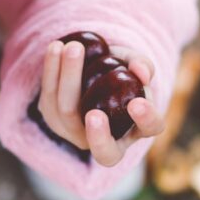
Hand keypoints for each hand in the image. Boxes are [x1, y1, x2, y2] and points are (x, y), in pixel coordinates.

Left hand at [38, 40, 163, 166]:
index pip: (149, 129)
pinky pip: (50, 98)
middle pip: (104, 152)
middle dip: (98, 136)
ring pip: (68, 114)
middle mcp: (110, 140)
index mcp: (138, 127)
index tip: (137, 103)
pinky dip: (52, 69)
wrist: (91, 70)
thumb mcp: (133, 63)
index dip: (145, 120)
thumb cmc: (121, 70)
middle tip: (94, 114)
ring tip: (74, 47)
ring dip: (70, 78)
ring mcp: (78, 134)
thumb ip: (141, 64)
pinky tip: (56, 47)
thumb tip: (141, 71)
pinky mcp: (54, 120)